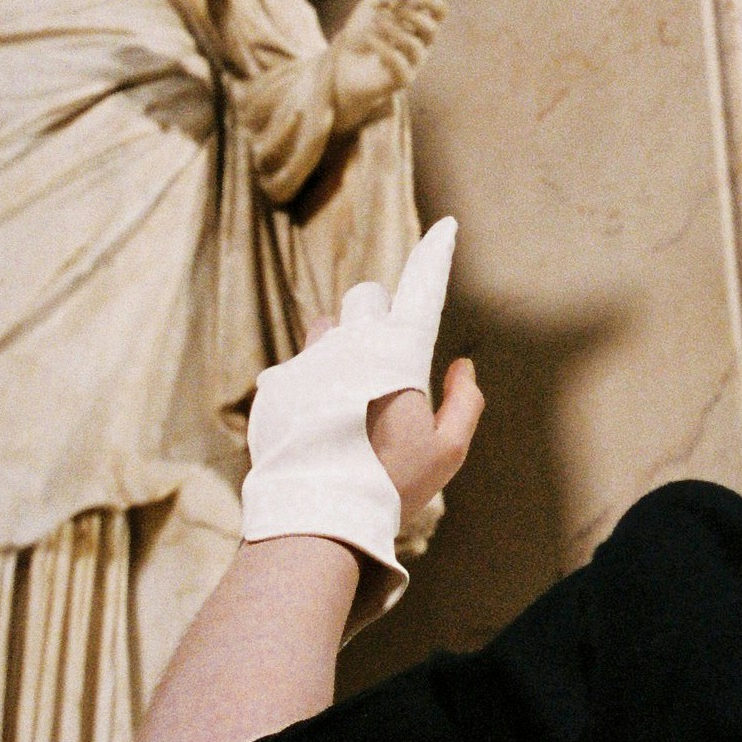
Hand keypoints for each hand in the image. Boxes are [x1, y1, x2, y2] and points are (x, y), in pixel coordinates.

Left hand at [241, 219, 478, 589]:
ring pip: (328, 326)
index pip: (423, 285)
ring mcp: (309, 359)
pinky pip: (298, 366)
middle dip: (380, 316)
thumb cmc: (393, 486)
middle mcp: (352, 342)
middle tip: (388, 362)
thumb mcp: (449, 452)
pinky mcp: (275, 384)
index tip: (447, 226)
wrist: (315, 515)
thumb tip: (462, 366)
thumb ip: (465, 402)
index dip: (437, 254)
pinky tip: (318, 427)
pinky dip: (312, 384)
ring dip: (342, 345)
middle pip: (367, 298)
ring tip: (349, 397)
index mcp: (401, 351)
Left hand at [330, 0, 447, 132]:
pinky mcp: (402, 80)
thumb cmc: (358, 38)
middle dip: (411, 17)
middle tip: (390, 15)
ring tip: (374, 25)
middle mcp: (420, 46)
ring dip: (393, 30)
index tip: (415, 0)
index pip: (439, 14)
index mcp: (416, 27)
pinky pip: (398, 62)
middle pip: (432, 29)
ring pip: (415, 46)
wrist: (343, 68)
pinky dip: (382, 46)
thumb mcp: (367, 8)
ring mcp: (412, 64)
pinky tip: (369, 40)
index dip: (432, 3)